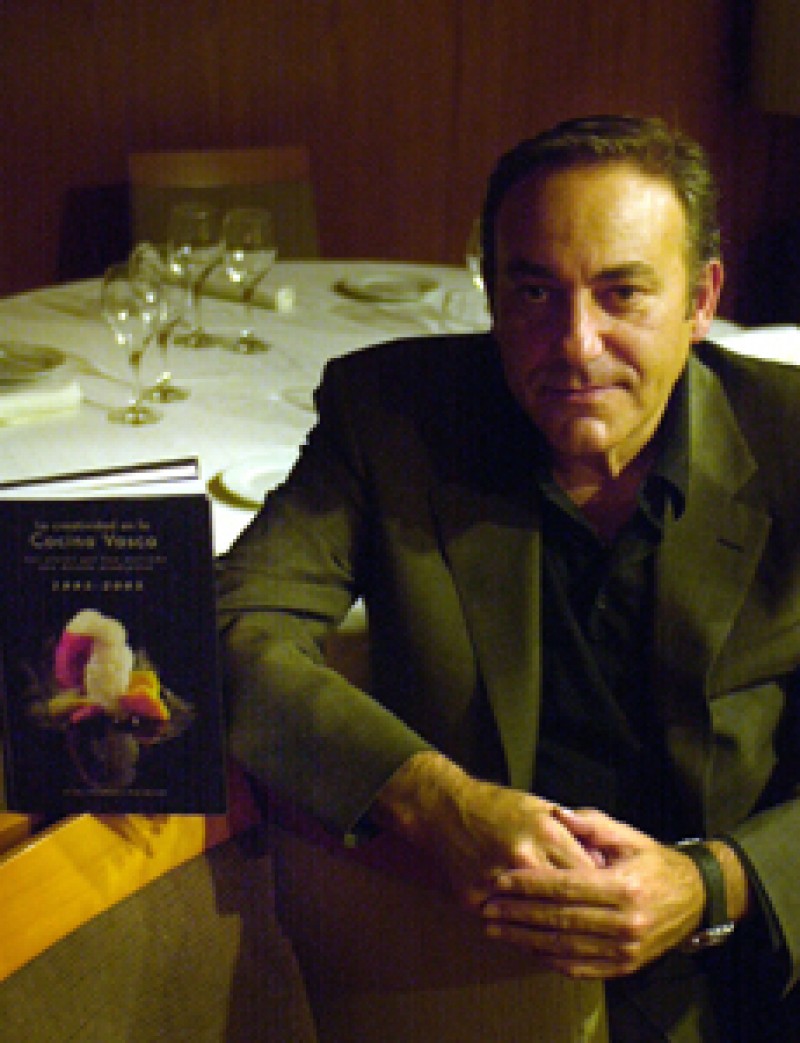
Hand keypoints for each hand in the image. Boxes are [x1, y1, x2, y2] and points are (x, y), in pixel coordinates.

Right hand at [373, 752, 600, 907]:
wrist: (443, 809)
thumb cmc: (496, 806)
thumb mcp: (539, 808)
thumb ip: (571, 834)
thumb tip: (600, 864)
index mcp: (545, 832)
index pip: (588, 873)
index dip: (601, 888)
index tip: (607, 898)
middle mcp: (523, 857)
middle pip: (565, 900)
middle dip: (580, 912)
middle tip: (590, 921)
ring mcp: (496, 880)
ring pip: (536, 919)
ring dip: (550, 927)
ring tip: (563, 932)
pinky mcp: (474, 898)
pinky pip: (505, 923)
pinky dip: (517, 927)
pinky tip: (526, 929)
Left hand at [481, 807, 705, 977]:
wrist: (696, 897)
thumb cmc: (653, 861)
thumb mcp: (627, 835)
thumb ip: (592, 824)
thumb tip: (558, 814)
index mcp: (624, 886)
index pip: (566, 887)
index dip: (529, 886)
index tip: (500, 881)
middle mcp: (626, 922)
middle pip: (560, 919)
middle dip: (519, 914)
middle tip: (488, 908)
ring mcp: (627, 949)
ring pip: (566, 946)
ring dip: (526, 939)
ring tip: (497, 929)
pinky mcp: (626, 967)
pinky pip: (581, 967)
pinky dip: (550, 958)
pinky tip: (527, 947)